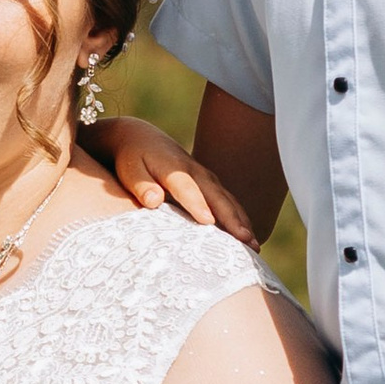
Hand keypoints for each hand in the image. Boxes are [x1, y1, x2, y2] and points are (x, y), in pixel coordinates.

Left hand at [86, 114, 253, 240]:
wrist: (142, 138)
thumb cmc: (132, 158)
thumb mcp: (129, 170)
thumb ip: (141, 185)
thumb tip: (153, 201)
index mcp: (173, 169)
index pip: (187, 189)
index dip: (197, 205)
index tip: (208, 222)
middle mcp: (195, 172)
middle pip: (216, 196)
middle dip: (232, 218)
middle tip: (245, 240)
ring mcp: (205, 177)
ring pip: (227, 200)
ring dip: (242, 221)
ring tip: (255, 245)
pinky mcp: (209, 183)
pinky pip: (228, 201)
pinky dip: (240, 218)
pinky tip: (249, 237)